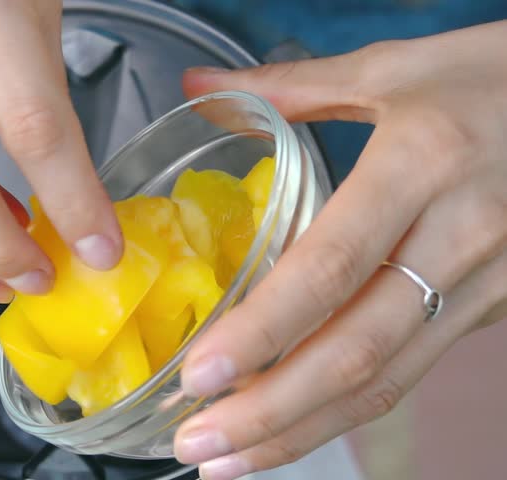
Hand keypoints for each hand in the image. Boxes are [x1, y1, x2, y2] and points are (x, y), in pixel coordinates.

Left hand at [174, 21, 506, 478]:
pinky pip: (412, 369)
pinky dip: (347, 408)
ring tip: (230, 462)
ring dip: (303, 429)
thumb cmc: (498, 78)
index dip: (262, 331)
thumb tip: (198, 91)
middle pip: (356, 350)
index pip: (329, 269)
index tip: (200, 374)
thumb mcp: (397, 67)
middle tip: (195, 444)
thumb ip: (289, 87)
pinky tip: (296, 424)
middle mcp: (458, 240)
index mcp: (421, 168)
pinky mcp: (494, 311)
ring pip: (387, 379)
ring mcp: (486, 286)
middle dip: (270, 411)